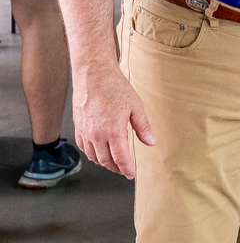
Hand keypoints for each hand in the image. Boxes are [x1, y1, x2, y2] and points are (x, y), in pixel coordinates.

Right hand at [72, 64, 154, 178]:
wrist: (93, 75)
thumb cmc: (116, 88)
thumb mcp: (136, 106)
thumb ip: (143, 127)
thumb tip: (151, 142)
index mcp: (114, 131)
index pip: (120, 159)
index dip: (127, 169)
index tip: (132, 174)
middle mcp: (97, 135)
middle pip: (106, 161)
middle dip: (117, 168)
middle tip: (125, 170)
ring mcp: (85, 132)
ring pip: (94, 157)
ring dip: (104, 163)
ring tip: (114, 163)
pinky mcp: (78, 128)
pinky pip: (84, 148)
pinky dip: (92, 155)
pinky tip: (100, 153)